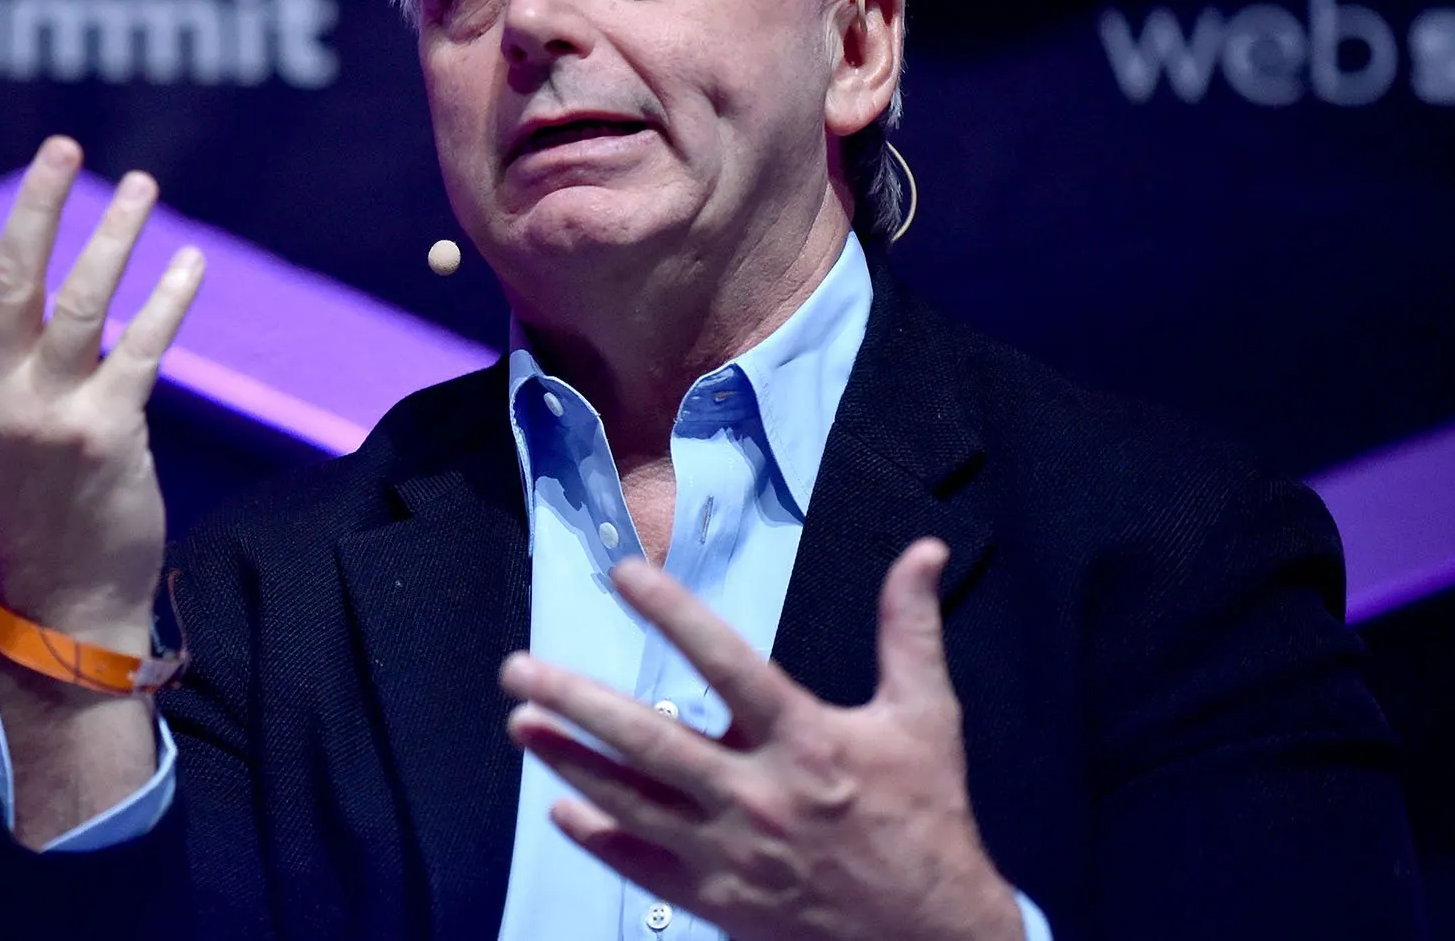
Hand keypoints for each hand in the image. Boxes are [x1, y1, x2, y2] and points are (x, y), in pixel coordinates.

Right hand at [0, 136, 204, 651]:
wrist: (61, 600)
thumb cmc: (29, 504)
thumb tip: (34, 283)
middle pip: (8, 278)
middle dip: (37, 203)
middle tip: (65, 146)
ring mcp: (46, 415)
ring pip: (81, 301)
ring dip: (114, 235)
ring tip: (141, 186)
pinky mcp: (106, 433)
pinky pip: (143, 346)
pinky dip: (170, 298)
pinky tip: (190, 262)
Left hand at [499, 540, 1023, 940]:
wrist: (935, 937)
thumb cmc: (926, 819)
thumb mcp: (925, 718)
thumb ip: (910, 631)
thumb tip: (924, 551)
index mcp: (806, 741)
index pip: (726, 662)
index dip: (672, 614)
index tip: (621, 574)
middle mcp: (757, 794)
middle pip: (649, 740)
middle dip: (576, 701)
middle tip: (518, 669)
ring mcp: (730, 852)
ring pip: (630, 802)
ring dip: (569, 762)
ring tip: (521, 726)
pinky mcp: (718, 900)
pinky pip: (642, 866)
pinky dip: (597, 838)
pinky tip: (561, 811)